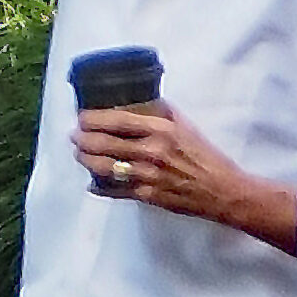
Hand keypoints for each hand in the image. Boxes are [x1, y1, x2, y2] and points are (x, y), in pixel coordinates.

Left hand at [71, 102, 296, 255]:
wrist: (221, 189)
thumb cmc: (205, 156)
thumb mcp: (186, 127)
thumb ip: (163, 113)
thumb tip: (143, 101)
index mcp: (161, 130)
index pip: (117, 120)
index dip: (93, 119)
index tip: (82, 117)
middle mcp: (151, 151)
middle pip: (104, 143)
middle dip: (82, 139)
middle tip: (74, 136)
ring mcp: (146, 175)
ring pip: (103, 167)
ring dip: (86, 159)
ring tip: (79, 154)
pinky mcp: (145, 195)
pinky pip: (113, 190)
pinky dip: (98, 186)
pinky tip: (91, 182)